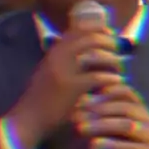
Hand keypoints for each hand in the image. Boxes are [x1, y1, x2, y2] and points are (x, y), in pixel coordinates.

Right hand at [8, 25, 122, 145]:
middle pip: (90, 38)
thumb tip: (83, 51)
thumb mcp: (49, 72)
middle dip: (109, 41)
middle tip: (120, 49)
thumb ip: (63, 60)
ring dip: (112, 59)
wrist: (28, 119)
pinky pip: (96, 77)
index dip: (98, 28)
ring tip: (121, 66)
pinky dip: (110, 78)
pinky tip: (118, 81)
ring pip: (95, 54)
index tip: (110, 33)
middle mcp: (58, 56)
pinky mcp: (71, 88)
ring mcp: (64, 71)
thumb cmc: (41, 98)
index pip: (78, 29)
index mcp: (54, 51)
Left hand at [74, 84, 148, 148]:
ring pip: (127, 124)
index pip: (126, 92)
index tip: (82, 98)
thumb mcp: (117, 135)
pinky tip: (95, 145)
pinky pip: (131, 147)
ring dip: (102, 124)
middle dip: (99, 108)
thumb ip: (105, 120)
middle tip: (76, 113)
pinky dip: (112, 145)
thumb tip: (81, 104)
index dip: (104, 92)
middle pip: (124, 106)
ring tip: (81, 128)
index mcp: (143, 113)